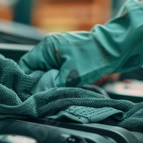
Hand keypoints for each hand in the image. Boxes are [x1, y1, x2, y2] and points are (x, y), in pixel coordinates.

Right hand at [19, 0, 142, 86]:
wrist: (117, 48)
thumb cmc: (95, 57)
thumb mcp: (71, 75)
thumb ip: (52, 86)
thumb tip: (40, 95)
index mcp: (47, 47)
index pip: (25, 65)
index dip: (25, 81)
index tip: (29, 94)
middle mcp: (51, 48)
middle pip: (36, 70)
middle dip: (40, 83)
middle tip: (45, 95)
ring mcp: (61, 53)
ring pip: (47, 73)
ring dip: (52, 83)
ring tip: (58, 90)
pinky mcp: (70, 58)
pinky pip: (58, 72)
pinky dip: (61, 80)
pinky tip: (67, 86)